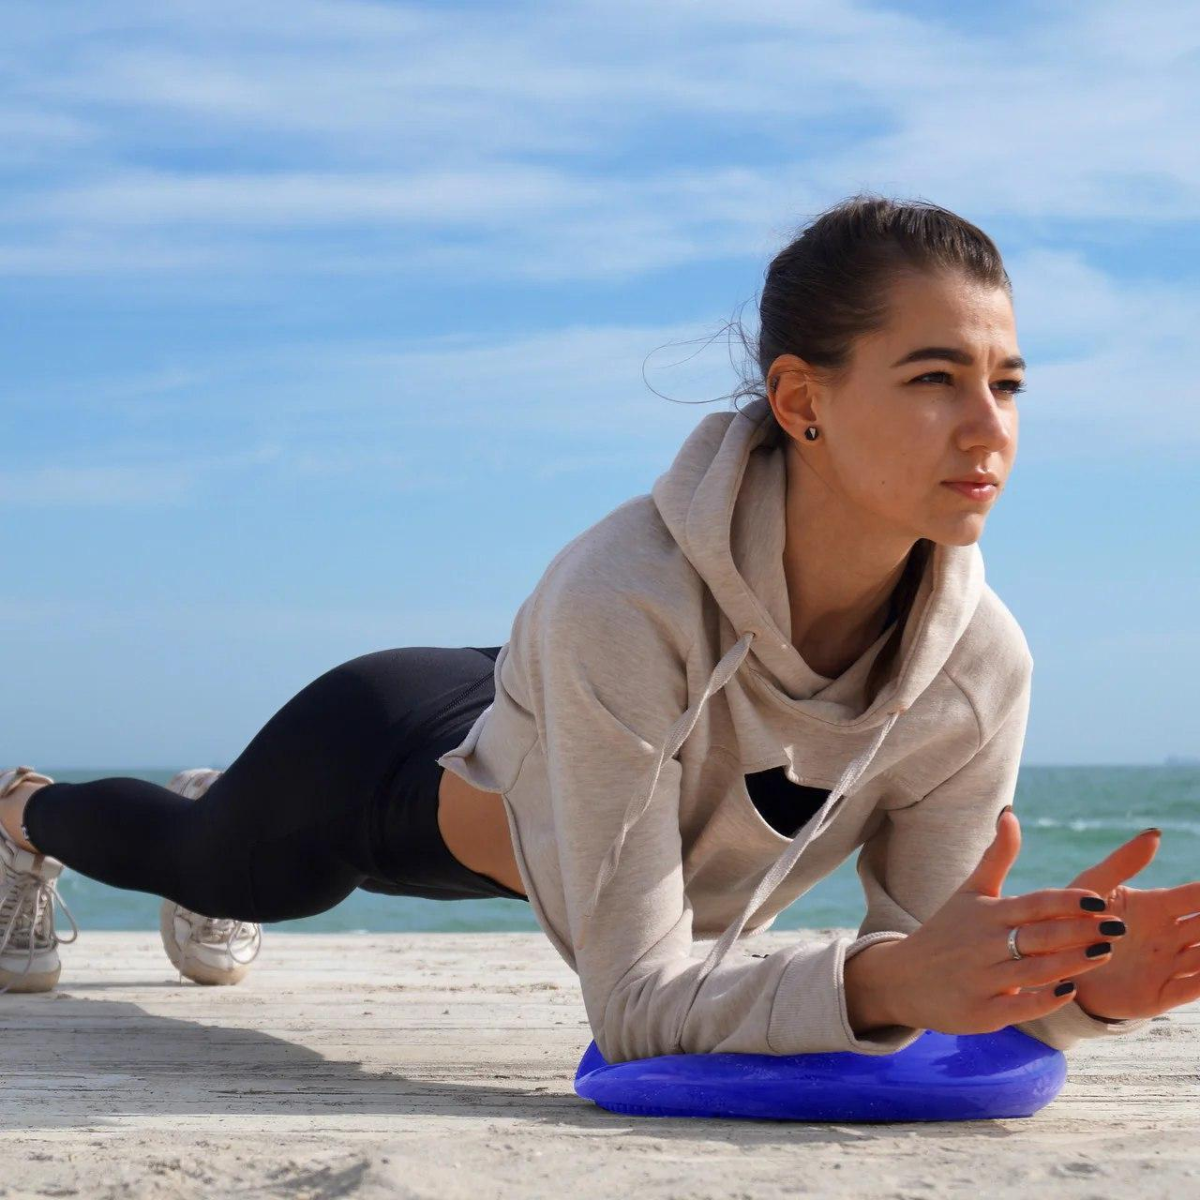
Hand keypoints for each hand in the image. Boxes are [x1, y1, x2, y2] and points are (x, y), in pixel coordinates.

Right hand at [884, 808, 1117, 1033]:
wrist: (903, 978)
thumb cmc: (947, 932)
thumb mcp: (969, 892)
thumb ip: (997, 857)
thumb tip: (1011, 814)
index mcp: (987, 914)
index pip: (1033, 904)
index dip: (1066, 902)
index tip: (1098, 900)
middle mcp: (985, 944)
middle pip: (1040, 935)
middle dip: (1080, 931)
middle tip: (1118, 925)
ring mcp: (983, 979)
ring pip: (1035, 970)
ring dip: (1072, 962)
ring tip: (1105, 953)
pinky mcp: (981, 1011)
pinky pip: (1019, 1006)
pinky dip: (1044, 999)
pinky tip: (1069, 991)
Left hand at [1042, 827, 1199, 1021]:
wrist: (1054, 963)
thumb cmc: (1073, 918)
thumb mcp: (1094, 885)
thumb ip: (1123, 862)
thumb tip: (1156, 833)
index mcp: (1157, 908)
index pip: (1195, 898)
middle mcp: (1169, 937)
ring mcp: (1167, 966)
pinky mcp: (1158, 995)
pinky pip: (1189, 990)